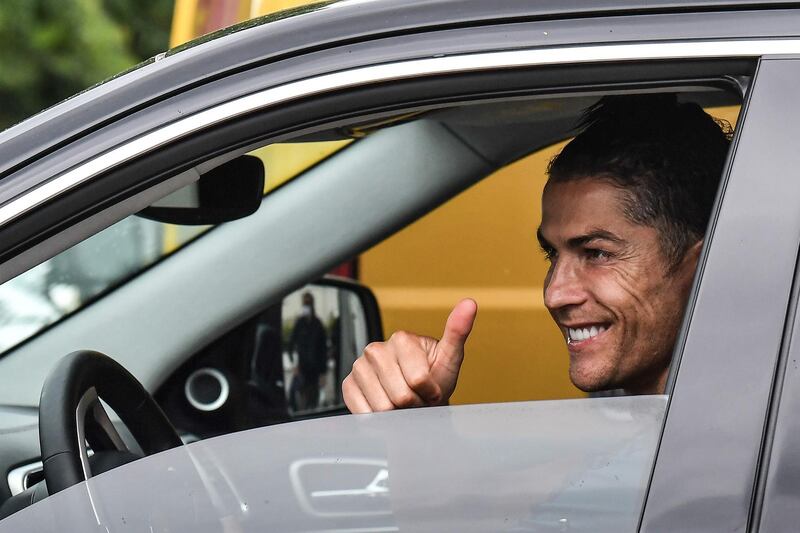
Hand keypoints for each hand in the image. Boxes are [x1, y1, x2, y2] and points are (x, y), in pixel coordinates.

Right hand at [342, 299, 476, 413]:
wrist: (416, 396)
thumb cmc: (435, 377)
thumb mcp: (451, 357)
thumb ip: (458, 331)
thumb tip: (470, 303)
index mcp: (402, 338)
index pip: (419, 381)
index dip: (430, 393)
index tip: (432, 388)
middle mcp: (376, 348)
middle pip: (400, 396)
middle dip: (414, 404)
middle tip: (418, 397)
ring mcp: (359, 366)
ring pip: (382, 407)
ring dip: (398, 414)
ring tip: (404, 402)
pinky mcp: (348, 385)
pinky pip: (363, 412)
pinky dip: (378, 417)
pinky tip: (386, 405)